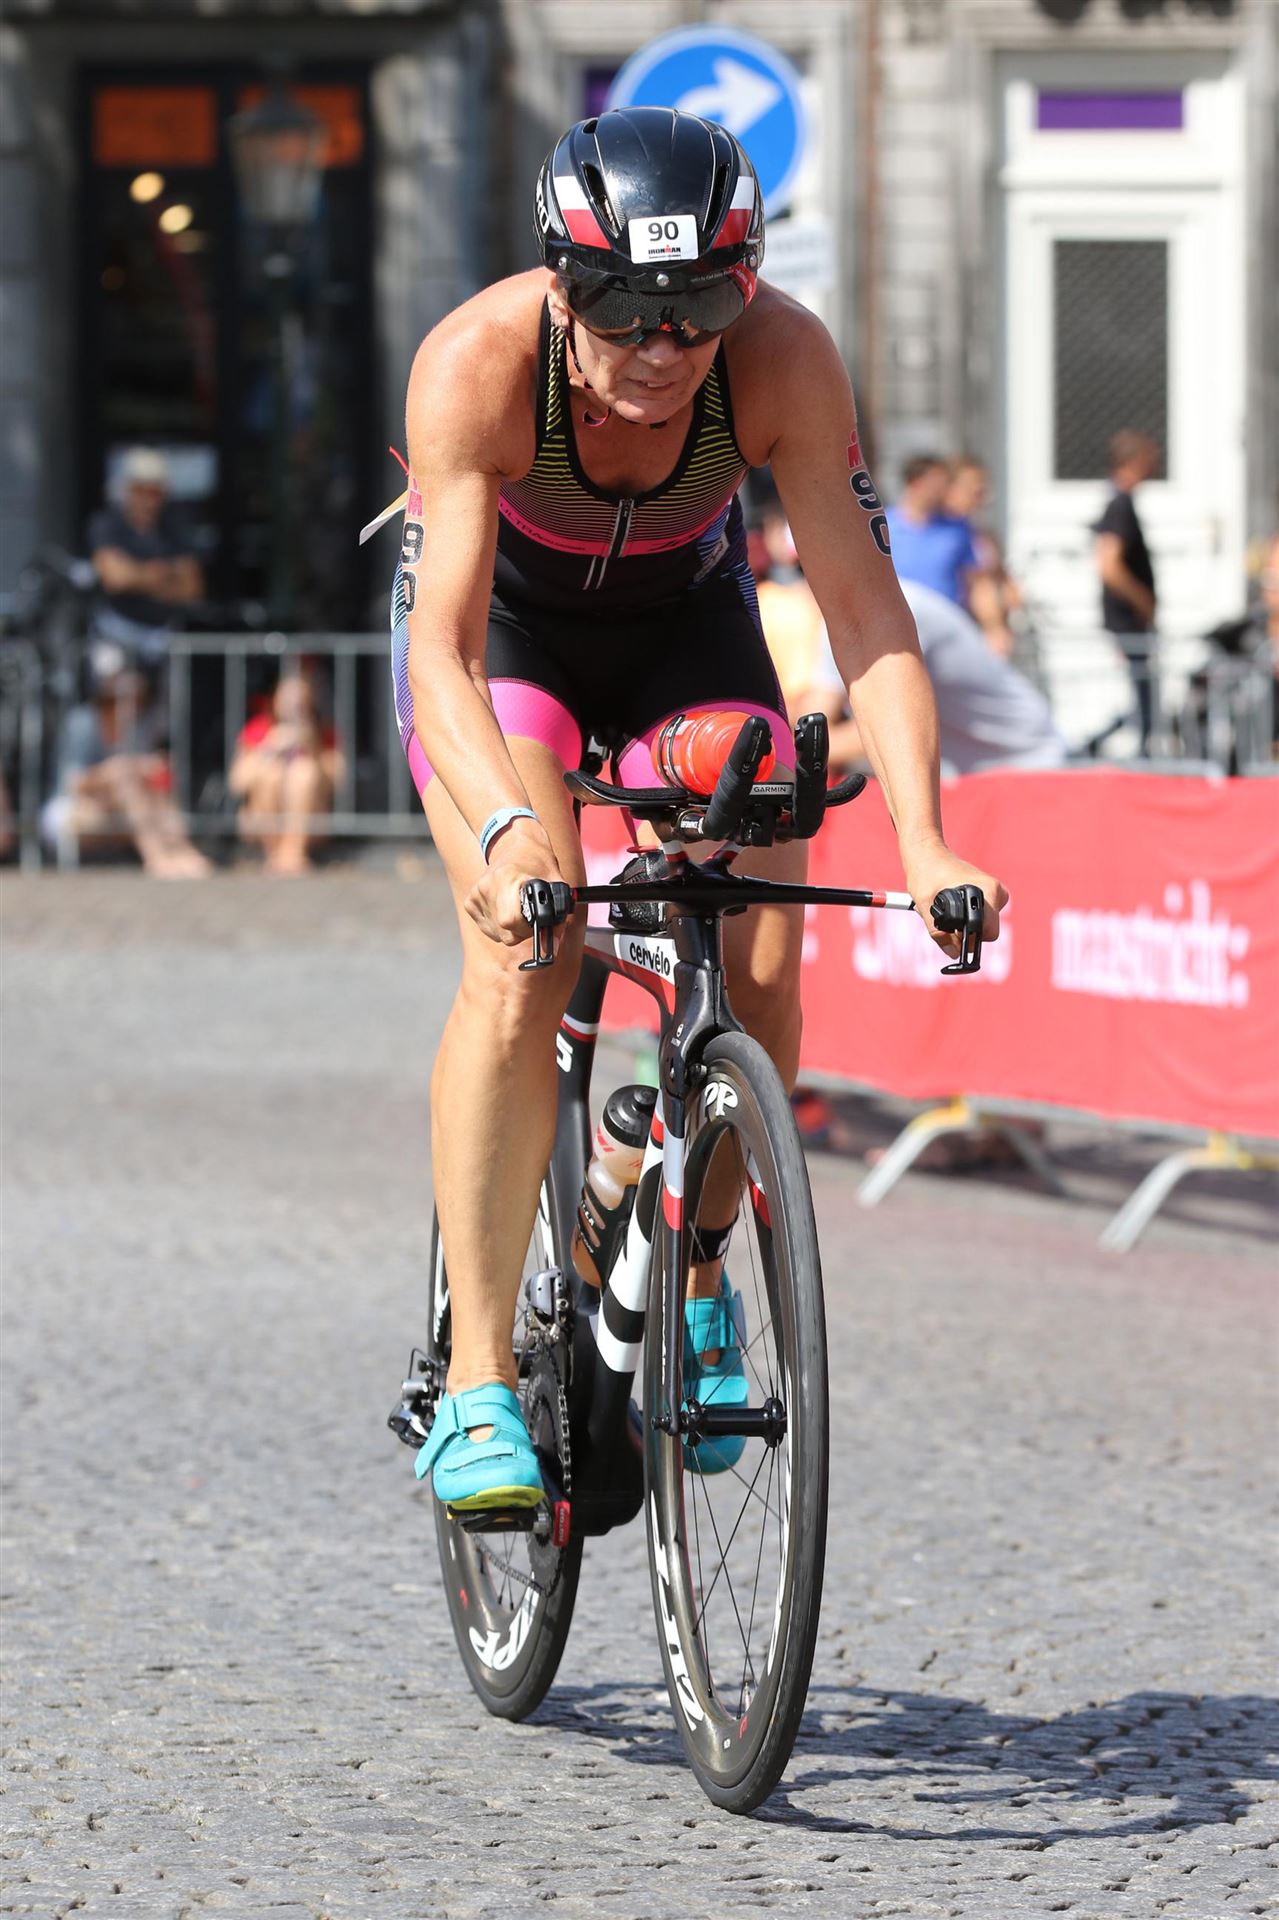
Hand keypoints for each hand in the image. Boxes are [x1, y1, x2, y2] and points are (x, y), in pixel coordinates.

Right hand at [464, 819, 570, 950]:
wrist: (516, 845)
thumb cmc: (539, 863)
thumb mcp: (556, 885)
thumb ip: (557, 918)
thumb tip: (552, 948)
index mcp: (506, 878)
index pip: (511, 921)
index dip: (528, 927)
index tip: (537, 917)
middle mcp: (486, 886)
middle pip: (505, 932)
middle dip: (523, 931)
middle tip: (531, 913)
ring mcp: (476, 894)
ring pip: (498, 934)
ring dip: (513, 929)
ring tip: (520, 907)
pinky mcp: (470, 902)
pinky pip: (489, 929)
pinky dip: (501, 926)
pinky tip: (507, 908)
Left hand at [903, 843, 1007, 960]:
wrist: (928, 853)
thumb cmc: (926, 873)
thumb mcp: (925, 905)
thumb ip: (938, 932)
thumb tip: (953, 953)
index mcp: (987, 891)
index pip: (988, 932)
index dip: (969, 940)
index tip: (952, 936)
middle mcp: (996, 891)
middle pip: (988, 931)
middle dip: (967, 933)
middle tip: (945, 920)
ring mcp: (995, 892)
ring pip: (984, 925)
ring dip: (965, 924)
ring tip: (945, 908)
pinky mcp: (989, 894)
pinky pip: (981, 917)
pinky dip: (966, 918)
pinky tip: (951, 905)